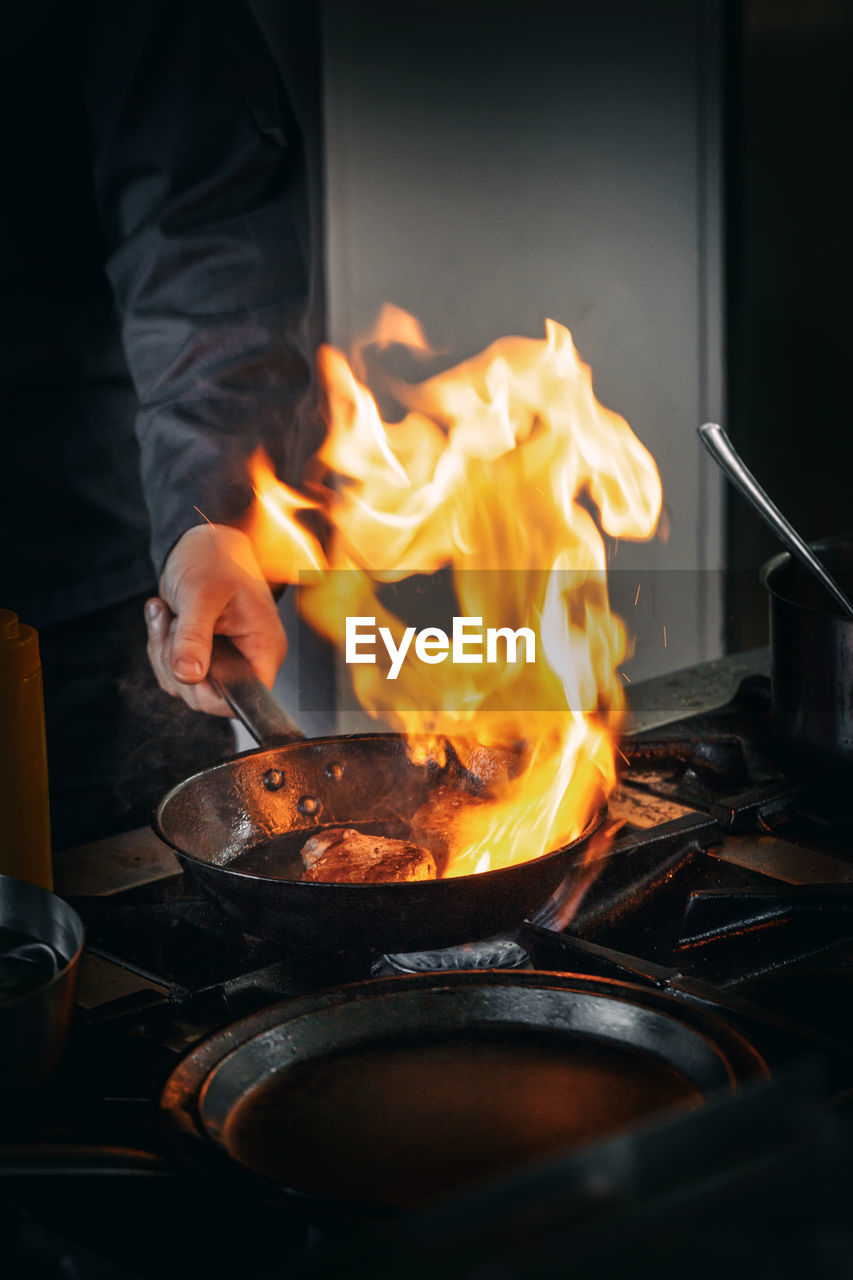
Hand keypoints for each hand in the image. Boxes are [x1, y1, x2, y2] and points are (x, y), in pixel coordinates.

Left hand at [144, 524, 286, 714]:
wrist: (200, 542)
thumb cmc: (215, 560)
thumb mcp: (202, 595)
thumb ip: (195, 637)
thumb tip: (188, 676)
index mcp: (264, 648)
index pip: (246, 698)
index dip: (211, 693)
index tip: (187, 667)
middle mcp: (247, 659)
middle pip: (207, 697)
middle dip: (176, 664)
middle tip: (173, 623)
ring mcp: (224, 659)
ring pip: (185, 685)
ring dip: (164, 651)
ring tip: (167, 612)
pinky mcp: (202, 655)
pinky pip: (173, 671)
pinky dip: (160, 646)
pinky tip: (164, 615)